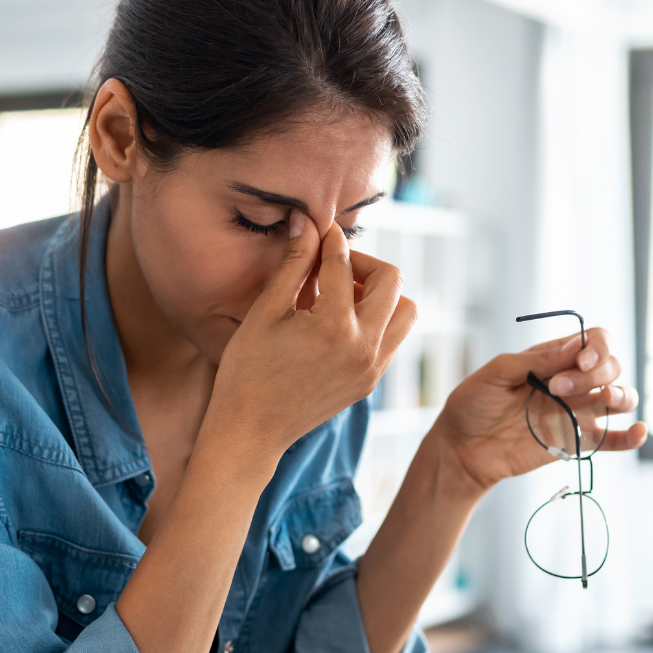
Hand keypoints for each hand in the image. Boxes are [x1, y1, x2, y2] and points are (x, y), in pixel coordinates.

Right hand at [206, 211, 416, 460]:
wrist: (251, 431)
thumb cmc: (247, 371)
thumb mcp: (265, 312)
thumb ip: (293, 264)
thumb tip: (306, 221)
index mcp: (335, 325)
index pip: (344, 263)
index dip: (329, 239)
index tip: (319, 230)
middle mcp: (364, 347)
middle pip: (392, 281)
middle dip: (364, 263)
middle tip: (333, 266)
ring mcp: (372, 368)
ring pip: (405, 311)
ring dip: (381, 294)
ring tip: (343, 296)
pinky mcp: (371, 382)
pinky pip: (393, 338)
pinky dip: (377, 320)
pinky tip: (341, 321)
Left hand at [433, 328, 646, 492]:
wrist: (462, 448)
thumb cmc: (473, 405)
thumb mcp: (496, 374)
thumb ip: (536, 360)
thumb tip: (575, 347)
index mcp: (553, 358)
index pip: (594, 341)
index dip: (596, 347)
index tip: (579, 360)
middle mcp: (572, 382)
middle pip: (610, 366)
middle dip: (594, 373)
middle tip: (557, 388)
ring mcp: (577, 412)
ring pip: (620, 397)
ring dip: (622, 394)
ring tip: (606, 399)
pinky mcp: (576, 441)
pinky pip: (612, 439)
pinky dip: (631, 436)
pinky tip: (638, 432)